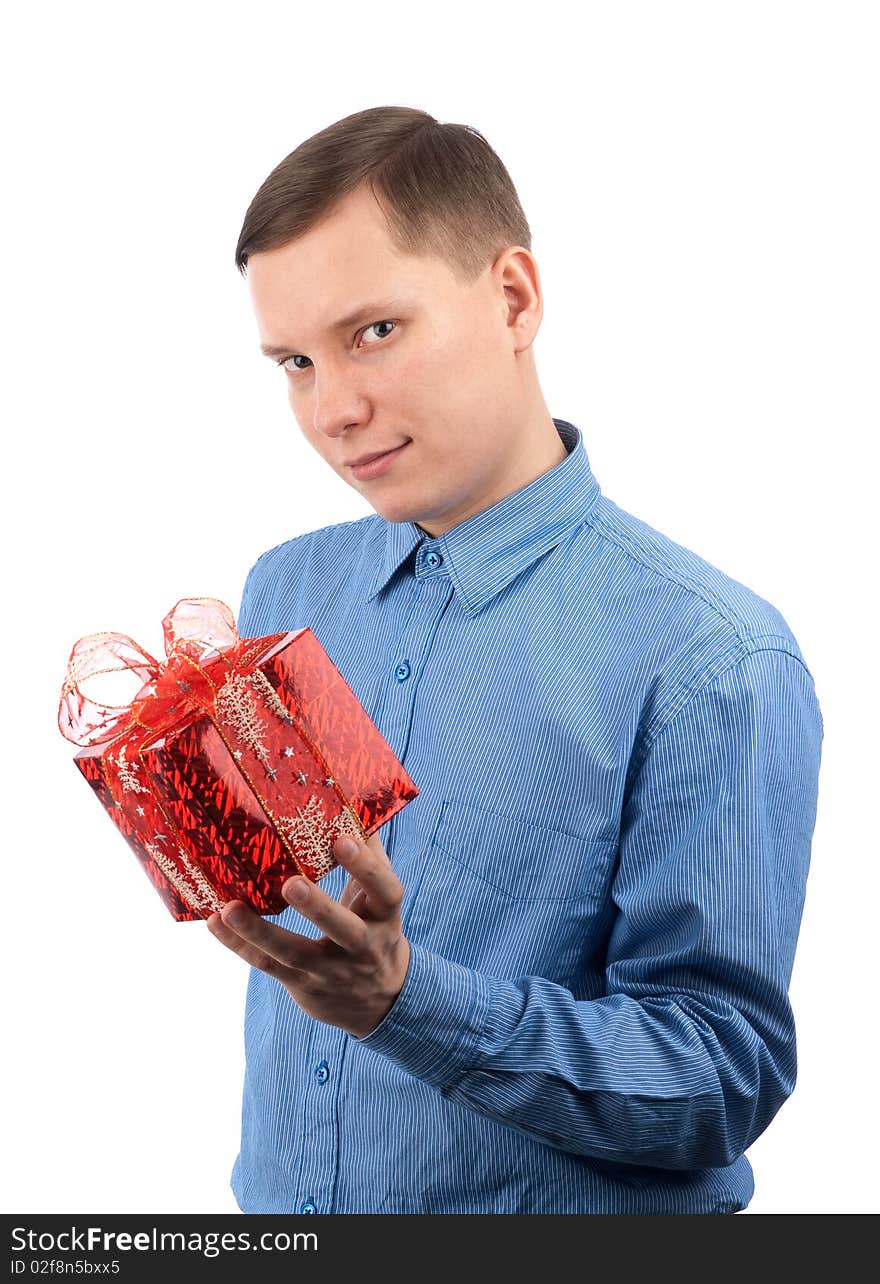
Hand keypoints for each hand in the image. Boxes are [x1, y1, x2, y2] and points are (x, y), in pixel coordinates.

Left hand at [206, 830, 409, 1038]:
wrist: (379, 998)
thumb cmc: (374, 927)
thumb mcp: (380, 898)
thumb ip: (370, 856)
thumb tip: (352, 803)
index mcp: (385, 915)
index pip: (384, 890)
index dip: (366, 868)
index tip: (343, 841)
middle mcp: (363, 946)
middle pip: (343, 929)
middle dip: (318, 908)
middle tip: (291, 884)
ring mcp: (331, 970)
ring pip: (294, 953)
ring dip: (258, 931)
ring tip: (229, 908)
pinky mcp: (302, 984)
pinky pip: (267, 965)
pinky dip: (239, 944)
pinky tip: (216, 922)